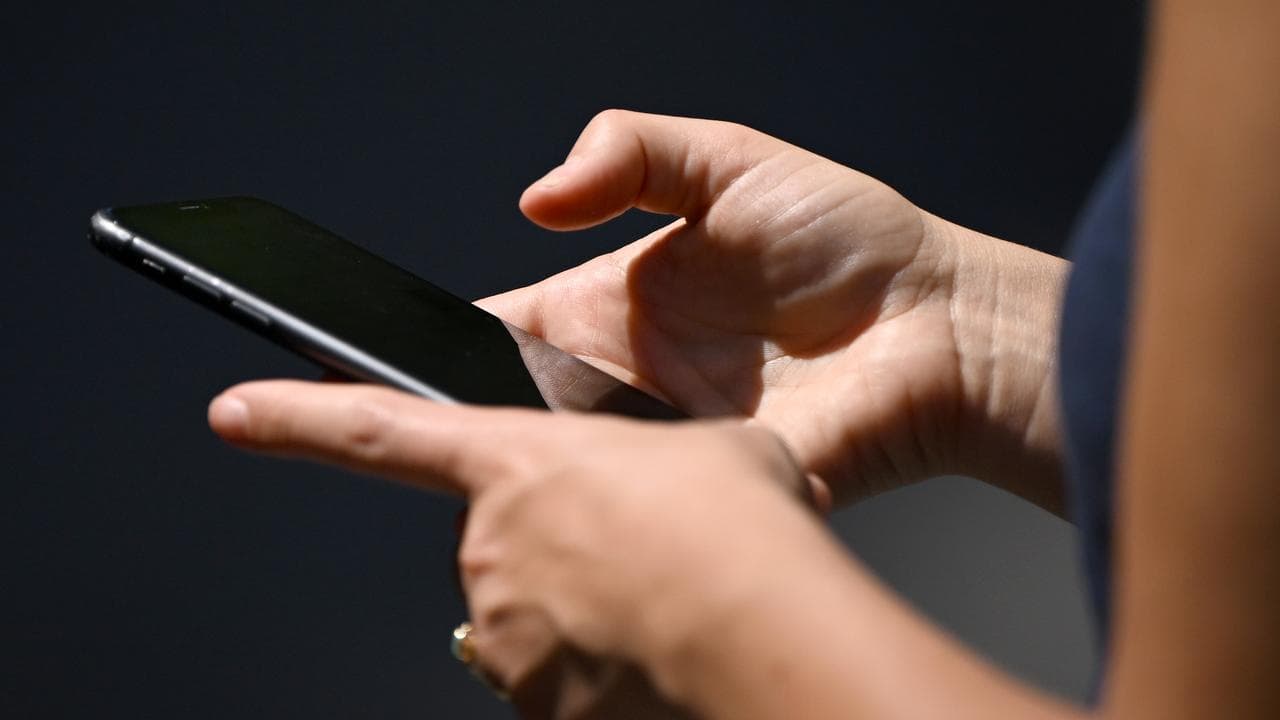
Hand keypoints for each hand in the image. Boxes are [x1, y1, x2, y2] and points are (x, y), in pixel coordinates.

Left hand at [207, 381, 834, 717]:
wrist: (764, 640)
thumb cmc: (736, 535)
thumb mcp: (715, 451)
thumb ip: (663, 462)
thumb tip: (674, 493)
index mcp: (518, 466)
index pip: (378, 431)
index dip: (298, 417)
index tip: (236, 411)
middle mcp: (493, 552)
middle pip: (505, 545)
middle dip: (563, 548)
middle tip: (643, 552)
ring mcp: (510, 637)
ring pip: (538, 619)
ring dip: (592, 611)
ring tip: (668, 604)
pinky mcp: (538, 709)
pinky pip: (561, 681)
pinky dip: (605, 670)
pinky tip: (661, 652)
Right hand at [481, 110, 1067, 508]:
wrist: (945, 323)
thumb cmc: (852, 238)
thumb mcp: (729, 160)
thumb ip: (630, 153)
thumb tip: (538, 197)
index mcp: (611, 307)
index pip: (497, 334)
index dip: (437, 351)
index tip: (389, 366)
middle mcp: (624, 383)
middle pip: (512, 414)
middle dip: (469, 427)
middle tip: (438, 430)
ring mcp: (666, 445)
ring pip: (564, 474)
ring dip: (533, 474)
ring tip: (498, 475)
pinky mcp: (711, 495)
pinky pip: (641, 515)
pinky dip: (609, 514)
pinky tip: (586, 507)